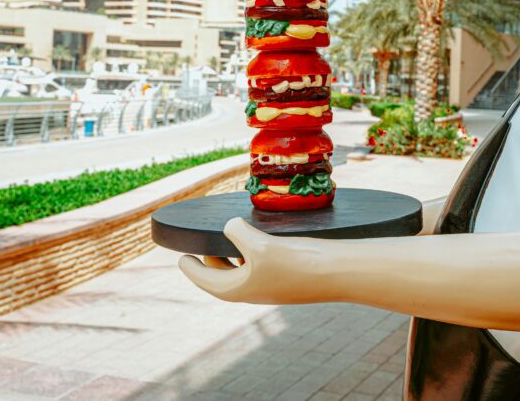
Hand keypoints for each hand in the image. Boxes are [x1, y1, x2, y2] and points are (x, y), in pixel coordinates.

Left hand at [178, 217, 328, 303]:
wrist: (338, 272)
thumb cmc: (296, 261)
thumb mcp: (258, 243)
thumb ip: (236, 232)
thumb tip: (230, 226)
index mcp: (239, 289)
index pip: (206, 280)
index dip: (191, 268)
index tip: (181, 258)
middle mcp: (255, 291)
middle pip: (223, 278)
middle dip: (210, 263)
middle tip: (201, 248)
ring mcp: (273, 286)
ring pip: (243, 273)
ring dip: (232, 259)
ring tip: (227, 242)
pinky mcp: (290, 278)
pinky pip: (262, 268)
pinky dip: (252, 256)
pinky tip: (260, 241)